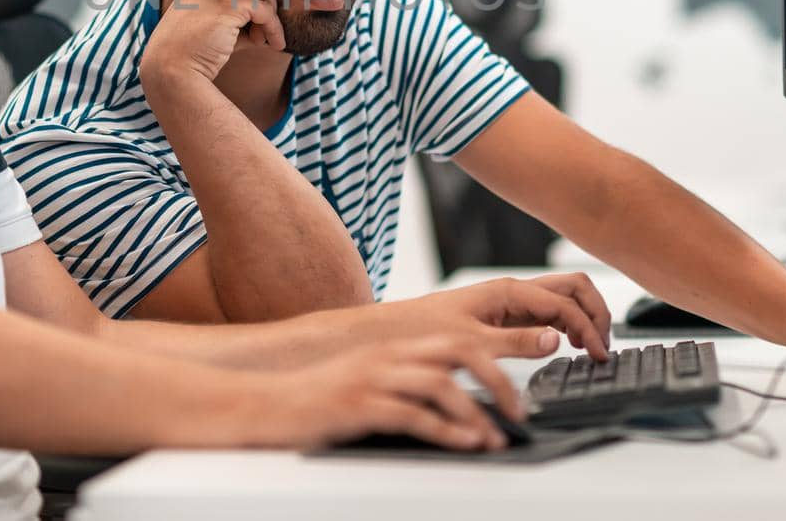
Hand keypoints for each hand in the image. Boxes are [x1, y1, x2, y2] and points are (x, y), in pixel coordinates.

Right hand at [143, 0, 284, 84]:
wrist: (174, 73)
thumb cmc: (200, 50)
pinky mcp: (226, 3)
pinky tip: (264, 46)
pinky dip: (271, 33)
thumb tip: (270, 3)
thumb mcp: (222, 20)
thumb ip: (242, 3)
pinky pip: (268, 12)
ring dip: (270, 20)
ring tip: (258, 38)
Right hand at [247, 335, 524, 450]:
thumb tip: (454, 401)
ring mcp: (372, 379)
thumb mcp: (368, 380)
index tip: (518, 389)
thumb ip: (407, 381)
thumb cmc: (319, 398)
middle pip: (459, 352)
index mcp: (395, 348)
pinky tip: (463, 444)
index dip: (497, 360)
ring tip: (494, 436)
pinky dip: (445, 431)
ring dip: (476, 412)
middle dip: (498, 381)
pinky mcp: (358, 406)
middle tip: (519, 411)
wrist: (267, 404)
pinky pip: (412, 415)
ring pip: (439, 384)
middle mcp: (388, 356)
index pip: (458, 341)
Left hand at [401, 273, 612, 361]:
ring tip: (592, 348)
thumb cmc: (425, 330)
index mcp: (509, 291)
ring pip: (563, 296)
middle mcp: (514, 291)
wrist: (395, 331)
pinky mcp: (506, 315)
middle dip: (595, 311)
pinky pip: (548, 312)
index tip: (598, 357)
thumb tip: (557, 339)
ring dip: (584, 316)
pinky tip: (568, 345)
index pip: (565, 304)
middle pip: (573, 287)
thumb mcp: (471, 342)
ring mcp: (512, 301)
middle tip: (603, 346)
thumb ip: (516, 342)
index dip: (588, 329)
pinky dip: (567, 324)